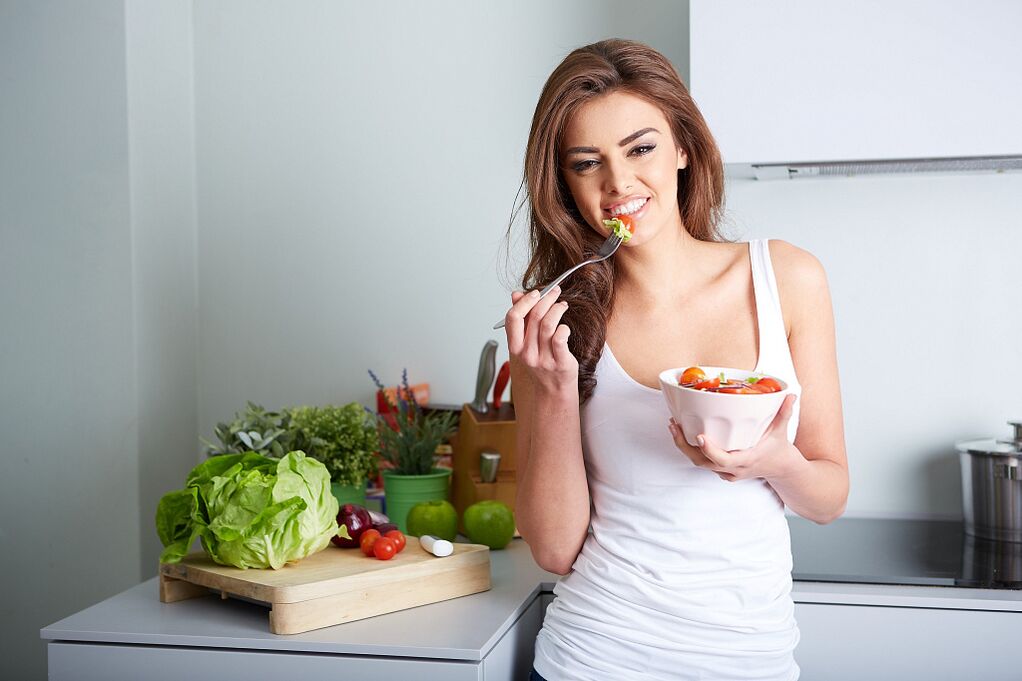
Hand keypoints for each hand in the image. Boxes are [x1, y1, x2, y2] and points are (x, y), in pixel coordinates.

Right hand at [502, 287, 577, 394]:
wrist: (552, 393)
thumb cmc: (541, 366)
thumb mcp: (526, 343)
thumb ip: (521, 319)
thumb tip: (516, 294)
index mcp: (515, 347)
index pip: (513, 317)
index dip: (525, 301)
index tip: (536, 293)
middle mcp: (527, 353)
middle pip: (534, 317)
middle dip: (546, 299)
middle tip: (555, 292)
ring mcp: (543, 359)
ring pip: (548, 324)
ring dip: (557, 309)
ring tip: (562, 306)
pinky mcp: (559, 363)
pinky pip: (561, 339)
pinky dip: (564, 328)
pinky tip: (565, 327)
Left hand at [667, 394, 801, 481]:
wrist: (780, 469)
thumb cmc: (778, 447)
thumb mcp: (782, 430)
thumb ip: (785, 412)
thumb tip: (791, 395)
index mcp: (747, 460)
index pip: (725, 460)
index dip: (710, 450)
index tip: (700, 437)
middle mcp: (734, 469)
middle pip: (703, 462)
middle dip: (685, 446)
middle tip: (675, 426)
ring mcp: (726, 472)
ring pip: (699, 463)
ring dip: (683, 446)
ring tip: (673, 426)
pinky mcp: (721, 471)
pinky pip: (702, 462)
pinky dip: (690, 450)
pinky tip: (682, 433)